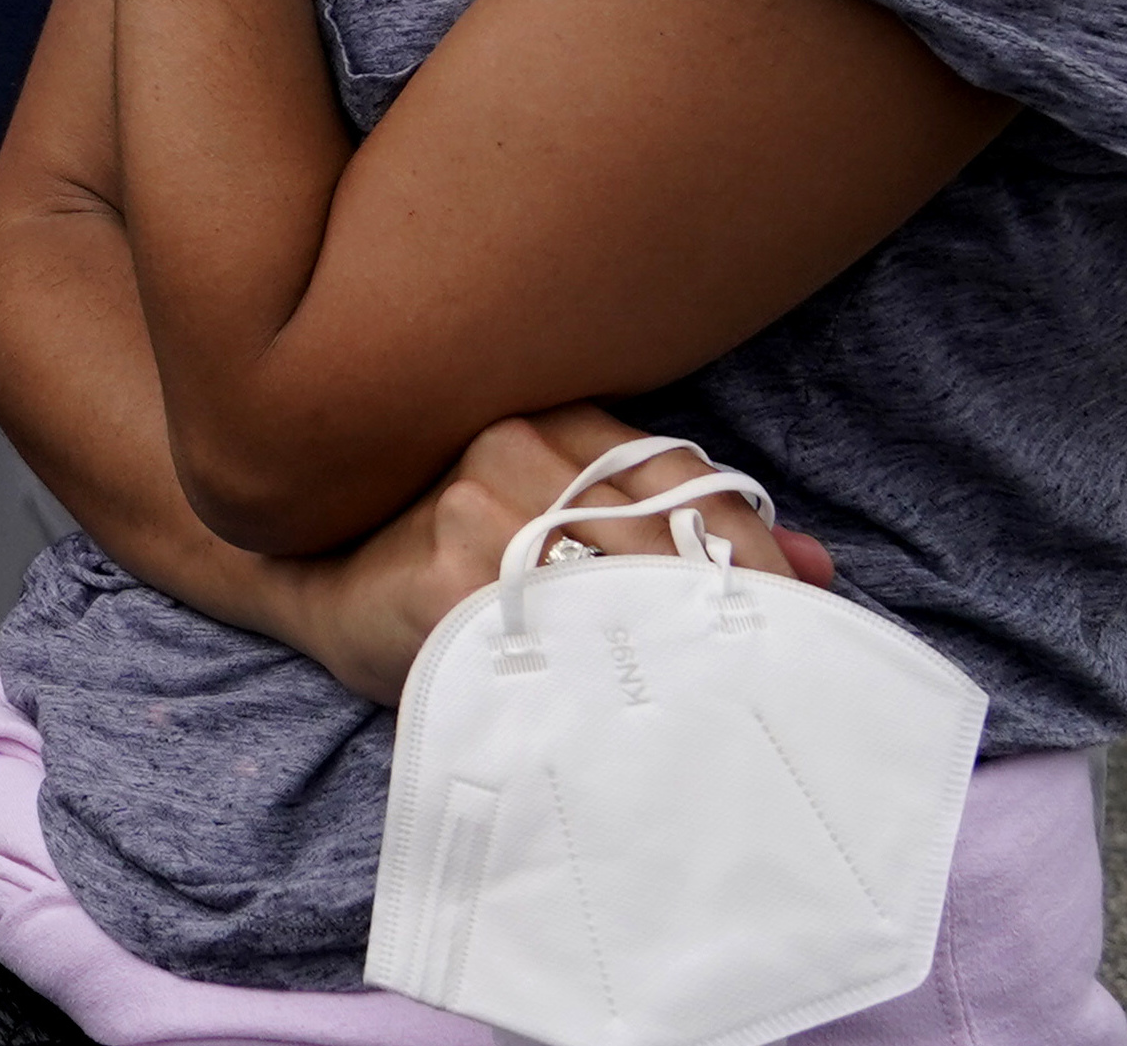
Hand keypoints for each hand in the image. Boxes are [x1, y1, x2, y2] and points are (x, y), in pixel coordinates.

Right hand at [275, 405, 834, 708]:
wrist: (300, 571)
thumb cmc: (442, 561)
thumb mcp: (560, 522)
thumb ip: (677, 526)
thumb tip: (825, 567)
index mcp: (548, 414)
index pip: (693, 482)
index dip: (757, 559)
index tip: (801, 621)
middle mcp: (514, 441)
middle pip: (675, 537)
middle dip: (734, 617)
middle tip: (779, 689)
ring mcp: (478, 505)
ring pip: (635, 586)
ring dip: (688, 652)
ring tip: (717, 708)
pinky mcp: (451, 579)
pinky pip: (568, 637)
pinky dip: (620, 681)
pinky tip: (635, 713)